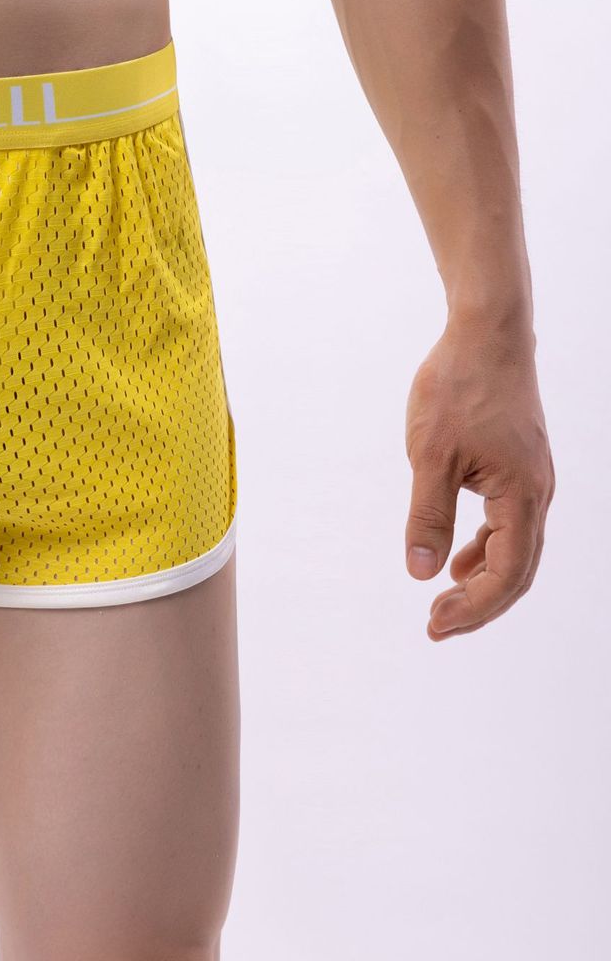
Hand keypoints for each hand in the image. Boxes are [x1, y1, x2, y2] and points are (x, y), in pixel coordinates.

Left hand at [404, 318, 552, 638]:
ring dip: (483, 579)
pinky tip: (458, 558)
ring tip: (445, 601)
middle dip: (479, 606)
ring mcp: (532, 479)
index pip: (507, 575)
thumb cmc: (458, 386)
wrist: (487, 332)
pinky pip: (510, 523)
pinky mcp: (520, 465)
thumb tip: (422, 572)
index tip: (433, 624)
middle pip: (518, 571)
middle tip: (437, 627)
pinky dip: (486, 547)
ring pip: (516, 549)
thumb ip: (428, 515)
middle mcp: (537, 494)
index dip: (473, 609)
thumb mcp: (430, 454)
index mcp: (522, 496)